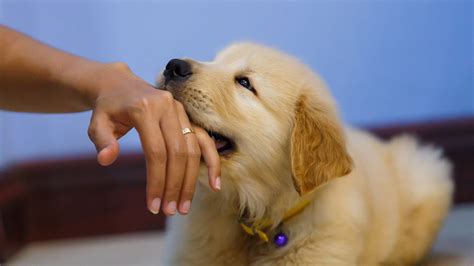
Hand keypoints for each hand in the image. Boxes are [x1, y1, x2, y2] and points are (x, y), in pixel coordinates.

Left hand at [86, 63, 220, 215]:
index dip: (157, 181)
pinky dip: (212, 161)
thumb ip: (102, 140)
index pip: (156, 152)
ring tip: (184, 206)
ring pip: (193, 150)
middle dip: (175, 186)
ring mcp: (181, 111)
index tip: (153, 206)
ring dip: (190, 180)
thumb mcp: (97, 122)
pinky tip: (215, 184)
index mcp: (145, 109)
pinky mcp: (188, 117)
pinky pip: (204, 140)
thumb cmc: (108, 108)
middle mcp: (168, 108)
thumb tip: (106, 160)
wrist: (121, 84)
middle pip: (178, 153)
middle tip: (170, 211)